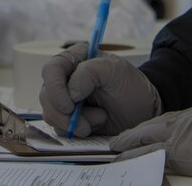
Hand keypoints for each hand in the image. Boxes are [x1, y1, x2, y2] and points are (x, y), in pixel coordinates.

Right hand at [38, 42, 160, 136]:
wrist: (145, 111)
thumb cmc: (131, 86)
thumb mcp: (115, 70)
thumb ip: (89, 72)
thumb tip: (70, 92)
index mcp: (74, 60)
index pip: (51, 70)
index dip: (55, 88)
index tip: (69, 105)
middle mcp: (66, 79)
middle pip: (46, 95)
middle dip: (63, 113)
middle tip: (84, 123)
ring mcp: (66, 100)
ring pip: (50, 114)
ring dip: (72, 123)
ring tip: (99, 119)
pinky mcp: (69, 119)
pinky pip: (59, 127)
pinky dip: (76, 130)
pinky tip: (96, 125)